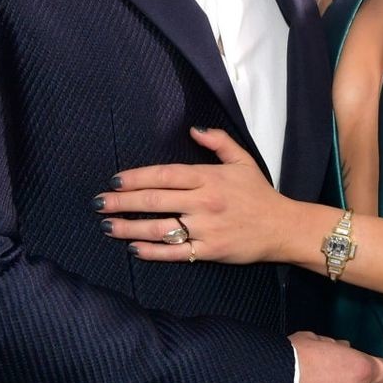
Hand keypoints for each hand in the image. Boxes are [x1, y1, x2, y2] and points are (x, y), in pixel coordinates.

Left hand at [101, 128, 298, 264]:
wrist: (283, 227)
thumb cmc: (260, 194)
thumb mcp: (242, 160)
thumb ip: (218, 142)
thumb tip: (193, 130)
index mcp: (208, 177)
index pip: (164, 175)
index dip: (136, 177)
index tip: (115, 180)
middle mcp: (204, 202)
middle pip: (154, 200)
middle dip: (122, 202)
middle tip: (99, 203)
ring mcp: (205, 228)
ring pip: (159, 227)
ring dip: (129, 228)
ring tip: (108, 226)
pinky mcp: (209, 251)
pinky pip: (174, 252)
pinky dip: (151, 251)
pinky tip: (133, 249)